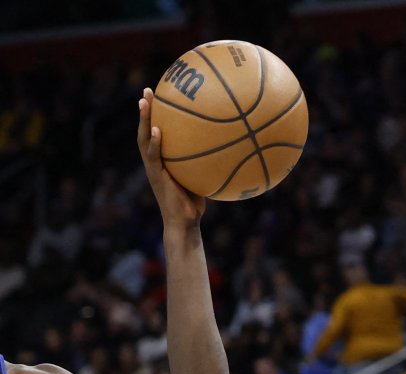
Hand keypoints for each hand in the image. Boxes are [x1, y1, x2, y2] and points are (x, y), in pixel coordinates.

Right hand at [137, 88, 205, 230]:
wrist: (185, 223)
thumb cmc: (196, 202)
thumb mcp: (203, 177)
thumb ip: (208, 161)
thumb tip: (231, 145)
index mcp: (163, 159)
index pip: (157, 131)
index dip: (157, 114)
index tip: (161, 94)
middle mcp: (155, 161)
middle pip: (146, 129)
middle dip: (145, 109)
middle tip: (147, 89)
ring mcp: (153, 168)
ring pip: (144, 139)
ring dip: (143, 120)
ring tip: (144, 101)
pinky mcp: (156, 177)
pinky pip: (154, 157)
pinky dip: (155, 143)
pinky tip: (158, 130)